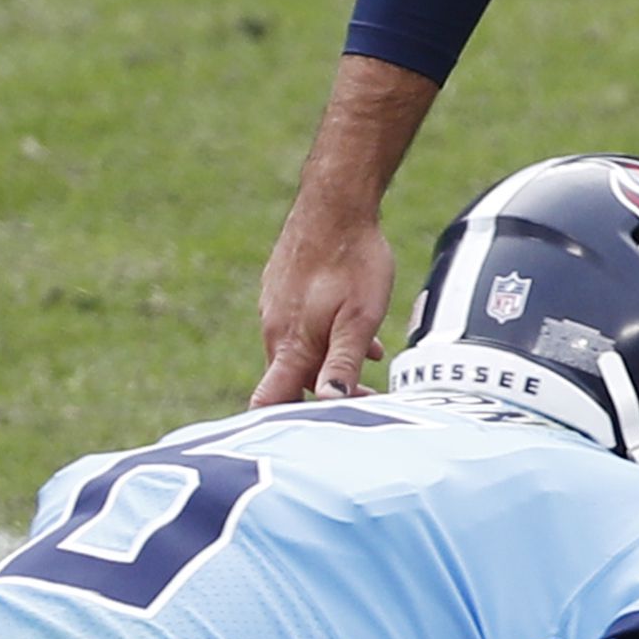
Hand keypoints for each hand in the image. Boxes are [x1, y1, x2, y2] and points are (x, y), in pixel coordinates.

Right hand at [252, 199, 394, 405]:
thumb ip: (342, 363)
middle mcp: (274, 329)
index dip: (281, 425)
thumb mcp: (359, 319)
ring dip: (332, 362)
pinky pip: (303, 325)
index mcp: (288, 345)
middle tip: (370, 395)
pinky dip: (328, 336)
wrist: (335, 204)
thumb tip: (327, 403)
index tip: (313, 435)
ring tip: (370, 358)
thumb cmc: (353, 261)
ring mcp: (276, 306)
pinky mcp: (282, 287)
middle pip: (293, 380)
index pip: (268, 400)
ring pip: (302, 350)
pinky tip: (358, 328)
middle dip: (326, 394)